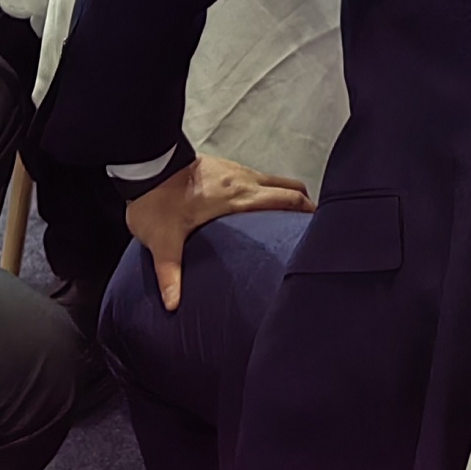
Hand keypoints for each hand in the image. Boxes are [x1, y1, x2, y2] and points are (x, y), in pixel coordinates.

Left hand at [126, 156, 314, 310]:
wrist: (146, 164)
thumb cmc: (158, 202)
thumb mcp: (163, 241)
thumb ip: (171, 272)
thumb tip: (173, 305)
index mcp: (238, 196)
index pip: (286, 198)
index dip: (308, 209)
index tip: (324, 224)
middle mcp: (243, 180)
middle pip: (287, 187)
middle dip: (305, 203)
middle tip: (312, 226)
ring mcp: (234, 171)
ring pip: (273, 181)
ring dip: (286, 196)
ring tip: (290, 220)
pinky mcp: (224, 168)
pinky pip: (256, 178)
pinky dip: (268, 191)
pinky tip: (259, 209)